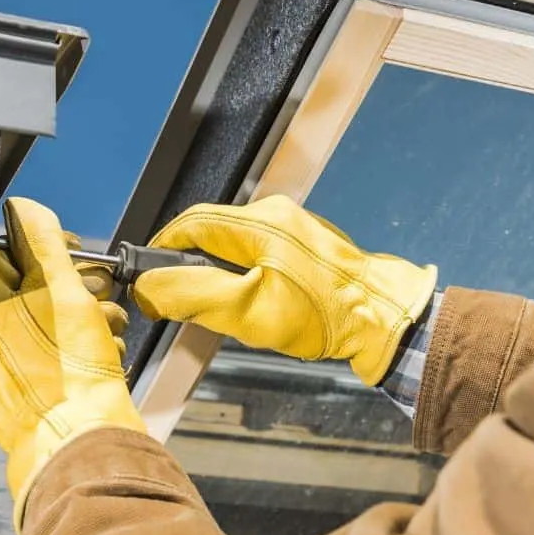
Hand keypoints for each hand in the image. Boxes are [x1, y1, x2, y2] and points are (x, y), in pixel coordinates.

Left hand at [0, 198, 145, 526]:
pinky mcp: (24, 394)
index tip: (73, 250)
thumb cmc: (68, 371)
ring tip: (108, 330)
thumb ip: (40, 241)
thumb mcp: (58, 287)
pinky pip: (49, 355)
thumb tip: (21, 207)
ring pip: (45, 321)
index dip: (41, 245)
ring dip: (85, 317)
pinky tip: (103, 355)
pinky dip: (79, 349)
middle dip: (73, 284)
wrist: (82, 444)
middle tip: (99, 293)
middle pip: (25, 287)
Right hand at [131, 195, 436, 385]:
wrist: (384, 319)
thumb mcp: (248, 311)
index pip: (190, 224)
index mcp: (259, 222)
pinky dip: (244, 273)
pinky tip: (253, 302)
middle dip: (190, 264)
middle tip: (181, 300)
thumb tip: (148, 287)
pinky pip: (259, 251)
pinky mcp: (307, 245)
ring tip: (220, 307)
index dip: (162, 250)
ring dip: (218, 271)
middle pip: (211, 231)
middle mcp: (276, 214)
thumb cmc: (324, 316)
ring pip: (235, 243)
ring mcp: (295, 227)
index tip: (148, 279)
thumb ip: (193, 295)